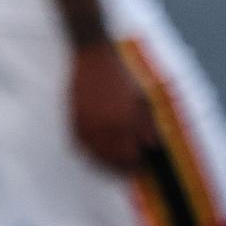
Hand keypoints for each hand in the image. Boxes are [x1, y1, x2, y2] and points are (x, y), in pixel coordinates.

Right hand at [70, 44, 158, 172]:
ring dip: (103, 166)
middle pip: (112, 160)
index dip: (137, 165)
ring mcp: (87, 121)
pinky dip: (86, 154)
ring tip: (110, 169)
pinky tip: (93, 156)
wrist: (93, 55)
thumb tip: (151, 146)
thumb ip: (148, 124)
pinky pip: (78, 144)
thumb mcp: (142, 98)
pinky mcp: (74, 117)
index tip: (140, 167)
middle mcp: (105, 125)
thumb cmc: (121, 74)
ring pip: (93, 156)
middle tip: (126, 171)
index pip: (131, 156)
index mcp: (125, 121)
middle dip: (121, 169)